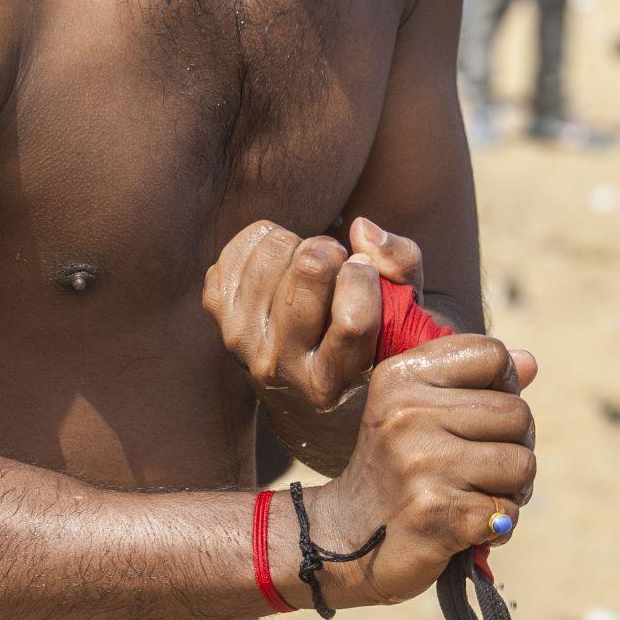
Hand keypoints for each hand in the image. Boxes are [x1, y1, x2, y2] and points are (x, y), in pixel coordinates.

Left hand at [203, 215, 424, 413]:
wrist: (299, 391)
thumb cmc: (365, 343)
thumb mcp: (401, 316)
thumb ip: (400, 266)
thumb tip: (360, 228)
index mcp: (331, 381)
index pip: (352, 319)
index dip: (363, 277)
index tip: (364, 271)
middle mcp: (278, 367)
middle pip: (309, 270)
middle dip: (331, 253)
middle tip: (336, 268)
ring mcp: (241, 339)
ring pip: (275, 249)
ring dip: (298, 246)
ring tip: (309, 270)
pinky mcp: (217, 311)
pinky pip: (240, 246)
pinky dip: (266, 240)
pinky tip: (281, 264)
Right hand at [289, 330, 537, 608]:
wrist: (343, 539)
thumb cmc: (393, 470)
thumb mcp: (415, 411)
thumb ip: (473, 381)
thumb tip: (529, 362)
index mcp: (401, 378)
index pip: (492, 356)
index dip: (502, 388)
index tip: (477, 418)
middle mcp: (408, 414)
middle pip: (517, 413)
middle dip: (513, 446)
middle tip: (479, 468)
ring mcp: (422, 464)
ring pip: (522, 464)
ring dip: (510, 489)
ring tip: (474, 495)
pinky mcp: (439, 514)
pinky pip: (508, 512)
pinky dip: (496, 526)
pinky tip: (466, 526)